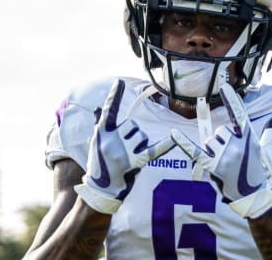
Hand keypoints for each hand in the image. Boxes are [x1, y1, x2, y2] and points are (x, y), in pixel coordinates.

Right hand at [75, 79, 174, 213]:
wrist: (99, 189)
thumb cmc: (98, 163)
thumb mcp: (96, 142)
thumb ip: (100, 123)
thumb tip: (98, 108)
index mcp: (102, 133)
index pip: (109, 110)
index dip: (114, 95)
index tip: (120, 82)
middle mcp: (112, 140)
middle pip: (133, 125)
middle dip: (132, 133)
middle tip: (124, 148)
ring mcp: (123, 152)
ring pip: (142, 135)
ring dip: (140, 143)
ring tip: (130, 155)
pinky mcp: (135, 163)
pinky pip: (153, 150)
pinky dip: (165, 144)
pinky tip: (175, 137)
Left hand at [171, 83, 271, 218]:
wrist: (256, 198)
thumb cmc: (261, 173)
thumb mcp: (267, 152)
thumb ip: (268, 134)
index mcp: (249, 138)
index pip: (239, 114)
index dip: (231, 99)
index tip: (223, 86)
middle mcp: (236, 145)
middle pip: (220, 131)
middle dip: (223, 141)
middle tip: (233, 157)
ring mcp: (224, 156)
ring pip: (210, 141)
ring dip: (214, 150)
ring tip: (225, 164)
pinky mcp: (212, 167)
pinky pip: (195, 152)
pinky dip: (183, 143)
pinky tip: (173, 133)